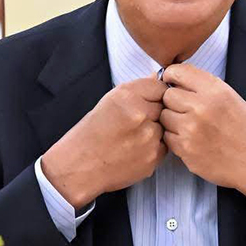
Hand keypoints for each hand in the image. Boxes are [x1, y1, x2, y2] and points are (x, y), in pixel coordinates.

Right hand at [40, 77, 166, 207]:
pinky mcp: (153, 158)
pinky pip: (164, 146)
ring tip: (133, 136)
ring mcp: (148, 138)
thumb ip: (137, 90)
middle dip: (155, 113)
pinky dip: (153, 147)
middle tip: (136, 122)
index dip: (155, 94)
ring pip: (165, 127)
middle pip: (165, 107)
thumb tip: (158, 80)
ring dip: (155, 130)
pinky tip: (135, 149)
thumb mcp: (108, 101)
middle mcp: (140, 115)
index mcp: (127, 97)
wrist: (80, 166)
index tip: (149, 100)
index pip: (160, 87)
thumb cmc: (91, 133)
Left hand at [159, 64, 245, 201]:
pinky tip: (193, 141)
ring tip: (192, 127)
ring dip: (173, 121)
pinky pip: (167, 138)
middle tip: (186, 109)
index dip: (172, 77)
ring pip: (164, 117)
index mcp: (215, 90)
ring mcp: (191, 130)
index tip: (172, 83)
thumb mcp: (232, 97)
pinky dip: (176, 139)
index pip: (177, 72)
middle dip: (173, 101)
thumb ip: (203, 87)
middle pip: (166, 95)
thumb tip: (175, 81)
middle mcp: (201, 107)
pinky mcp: (186, 150)